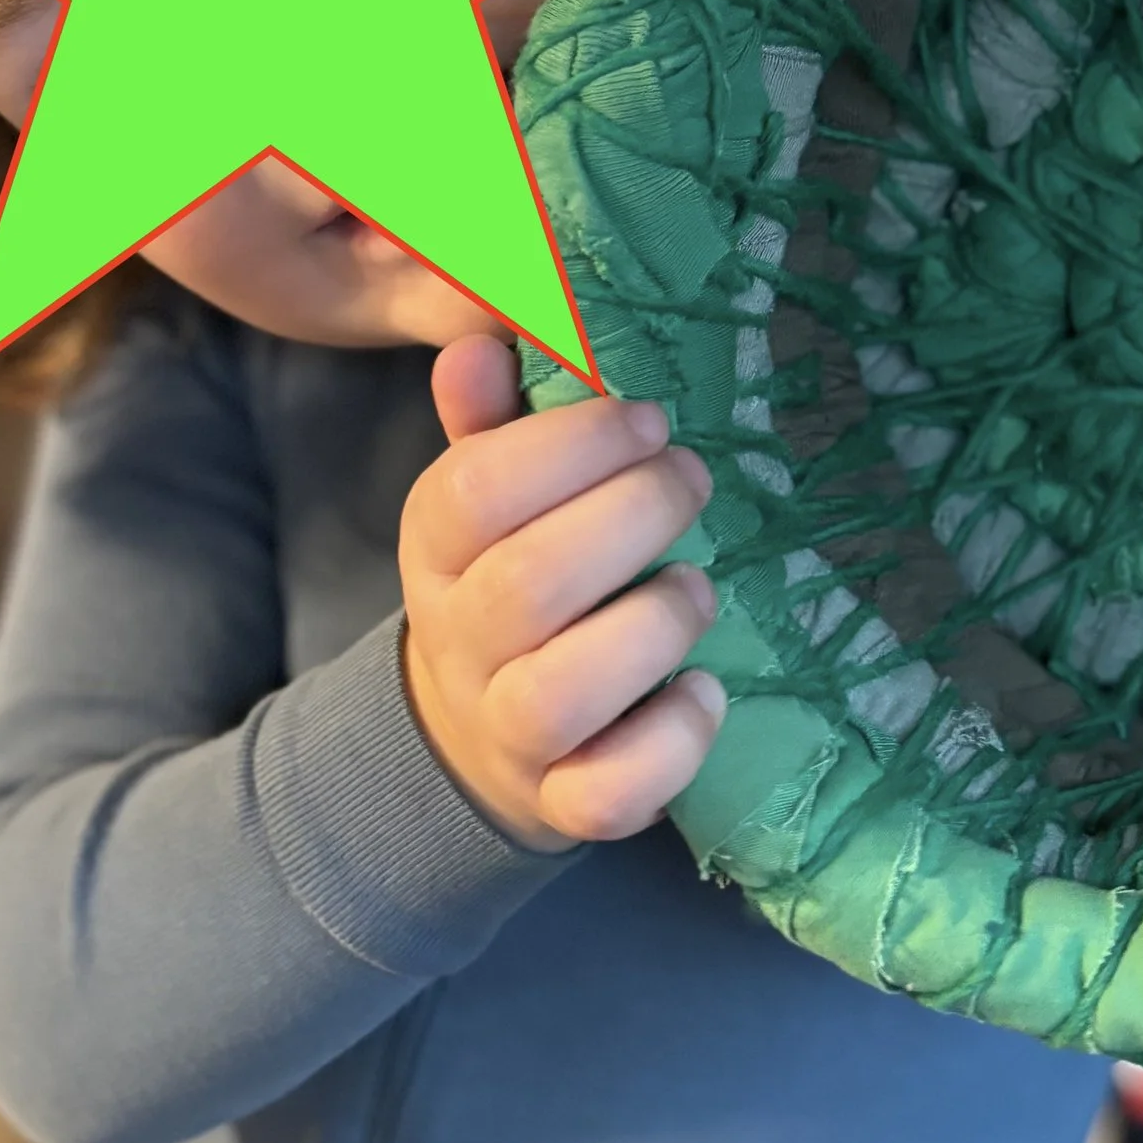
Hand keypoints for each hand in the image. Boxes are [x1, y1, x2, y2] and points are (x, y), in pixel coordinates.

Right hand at [399, 334, 725, 850]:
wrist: (479, 736)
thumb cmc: (510, 580)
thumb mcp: (491, 497)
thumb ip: (490, 419)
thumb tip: (483, 341)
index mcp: (435, 550)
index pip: (471, 493)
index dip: (568, 445)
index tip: (647, 419)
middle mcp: (462, 643)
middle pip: (526, 586)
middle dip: (631, 517)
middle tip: (692, 478)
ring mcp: (509, 732)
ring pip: (560, 694)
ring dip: (651, 629)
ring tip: (696, 584)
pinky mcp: (564, 802)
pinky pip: (608, 794)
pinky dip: (671, 743)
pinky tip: (706, 690)